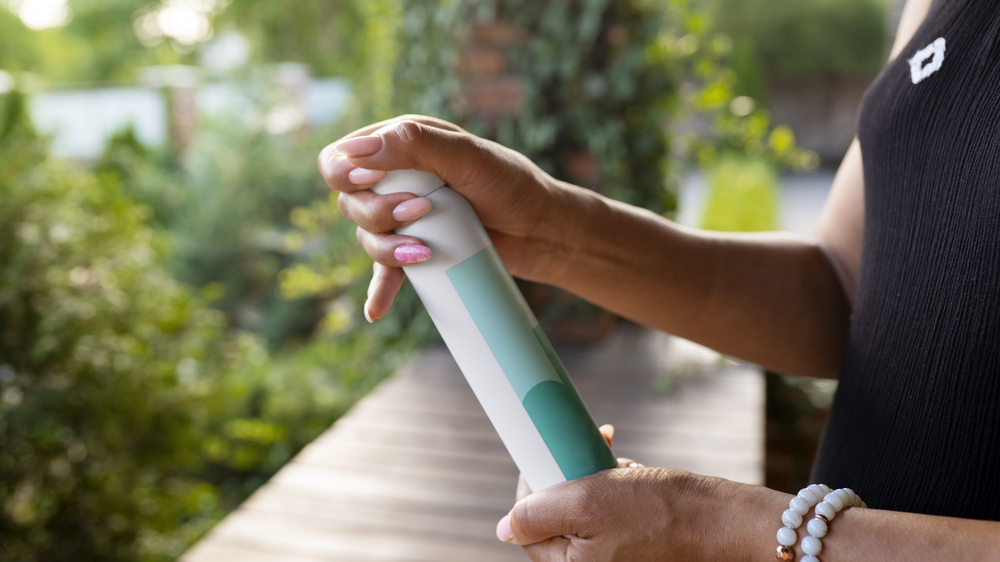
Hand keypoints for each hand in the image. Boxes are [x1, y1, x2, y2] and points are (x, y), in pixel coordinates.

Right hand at [318, 115, 567, 321]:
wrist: (540, 229)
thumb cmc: (509, 183)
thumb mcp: (467, 155)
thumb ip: (414, 143)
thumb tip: (356, 150)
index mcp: (400, 146)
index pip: (342, 158)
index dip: (345, 172)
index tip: (371, 181)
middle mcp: (395, 181)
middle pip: (349, 202)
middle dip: (378, 212)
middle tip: (422, 211)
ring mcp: (403, 219)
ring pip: (366, 237)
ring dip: (387, 248)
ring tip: (425, 250)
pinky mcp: (415, 251)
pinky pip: (385, 273)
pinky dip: (380, 291)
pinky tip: (376, 310)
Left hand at [498, 424, 782, 561]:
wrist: (718, 517)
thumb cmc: (656, 511)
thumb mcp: (586, 504)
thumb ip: (537, 516)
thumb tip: (502, 529)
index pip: (527, 527)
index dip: (533, 485)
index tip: (547, 453)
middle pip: (556, 513)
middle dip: (569, 475)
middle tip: (587, 450)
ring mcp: (612, 552)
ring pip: (583, 504)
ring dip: (594, 474)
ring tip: (618, 461)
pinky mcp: (632, 539)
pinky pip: (608, 507)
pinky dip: (614, 482)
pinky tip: (631, 470)